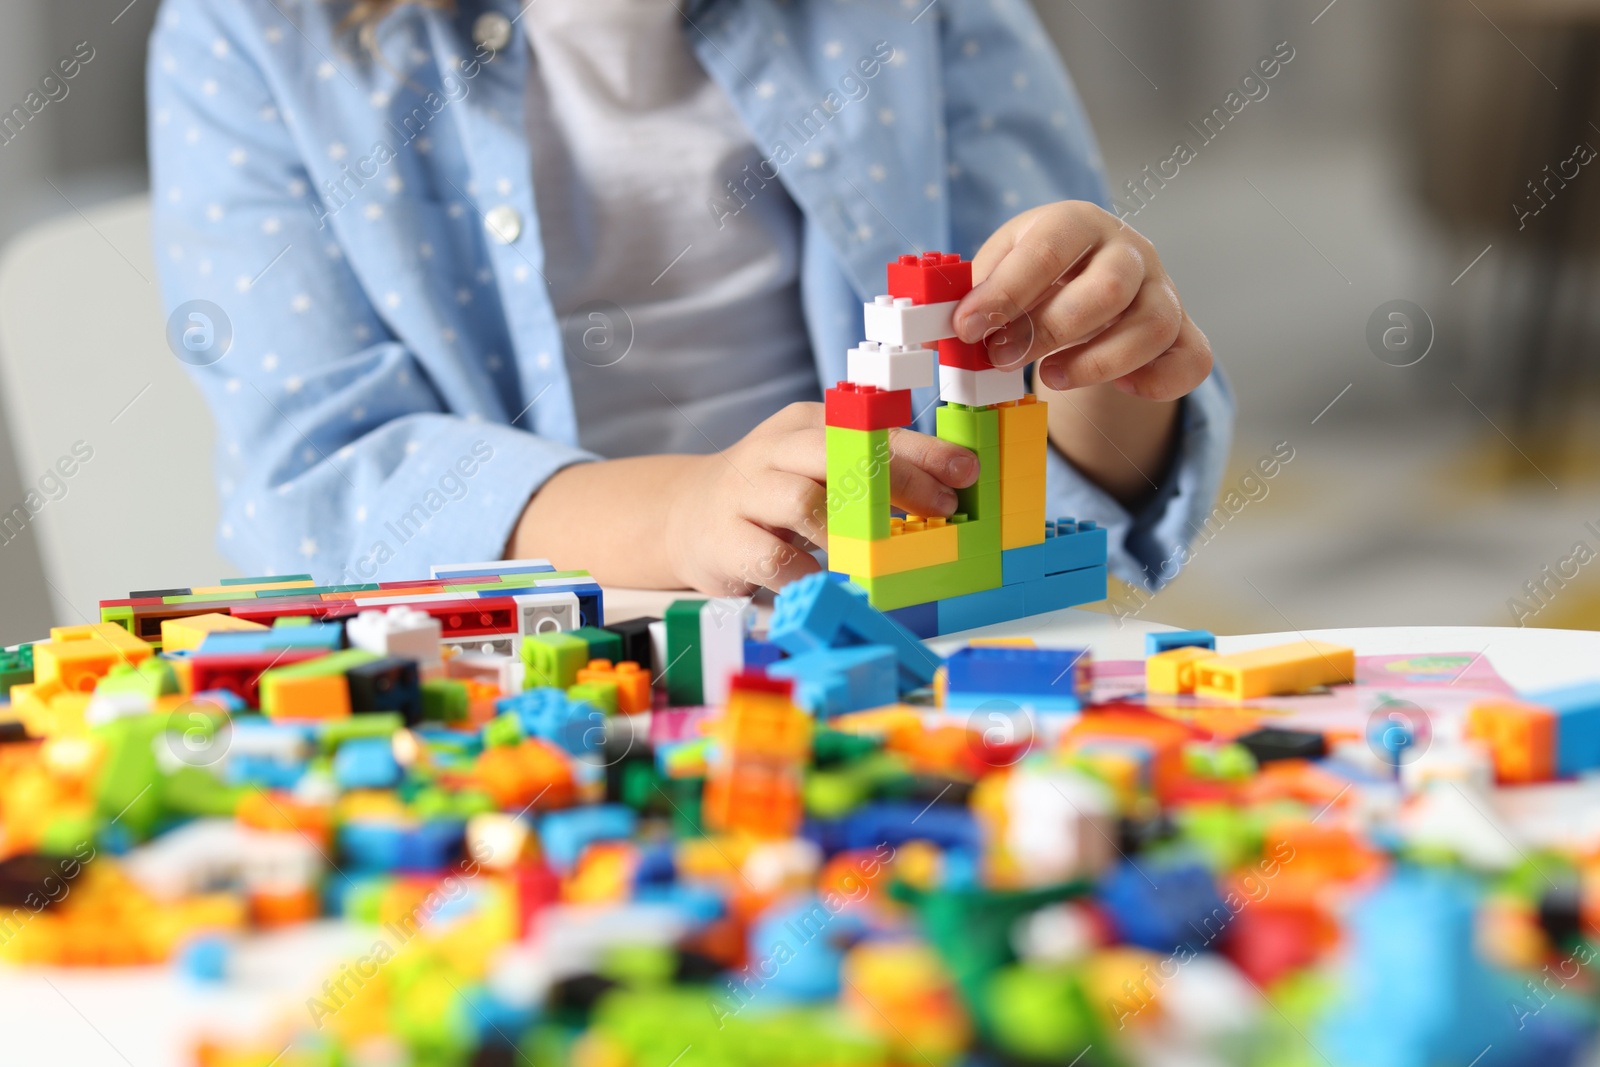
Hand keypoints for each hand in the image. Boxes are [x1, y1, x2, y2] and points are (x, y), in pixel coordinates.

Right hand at [664, 402, 977, 594]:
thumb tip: (944, 490)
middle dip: (898, 480)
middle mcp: (773, 451)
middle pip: (840, 454)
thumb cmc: (768, 494)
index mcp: (804, 425)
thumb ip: (865, 472)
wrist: (684, 515)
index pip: (869, 429)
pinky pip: (774, 558)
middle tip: (942, 509)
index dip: (922, 450)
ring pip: (804, 502)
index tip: (965, 471)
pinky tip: (829, 581)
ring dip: (852, 530)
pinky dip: (808, 573)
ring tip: (885, 552)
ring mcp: (745, 493)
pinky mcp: (725, 539)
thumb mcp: (814, 467)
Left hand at [952, 202, 1211, 399]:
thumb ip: (977, 293)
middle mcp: (1130, 251)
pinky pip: (1191, 360)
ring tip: (1050, 378)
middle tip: (1001, 359)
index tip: (967, 327)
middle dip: (1050, 330)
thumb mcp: (1000, 268)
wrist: (1085, 279)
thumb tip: (942, 328)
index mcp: (1077, 223)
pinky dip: (1158, 381)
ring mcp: (1163, 291)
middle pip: (1109, 288)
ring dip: (1097, 362)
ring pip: (1154, 326)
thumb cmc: (1034, 275)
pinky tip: (1120, 388)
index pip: (1050, 248)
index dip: (1006, 291)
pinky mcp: (1183, 333)